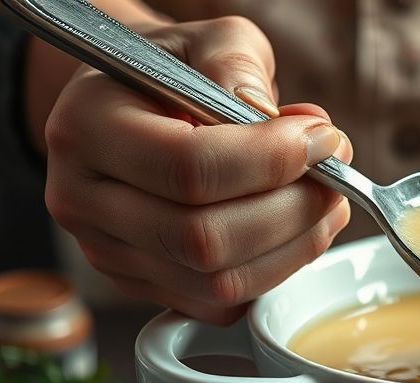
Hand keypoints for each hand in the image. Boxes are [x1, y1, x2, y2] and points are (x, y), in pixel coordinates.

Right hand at [43, 16, 352, 323]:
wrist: (133, 103)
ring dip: (293, 249)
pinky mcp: (139, 286)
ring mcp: (106, 252)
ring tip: (326, 204)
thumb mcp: (208, 40)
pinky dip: (270, 275)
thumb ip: (240, 67)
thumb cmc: (176, 69)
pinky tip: (291, 232)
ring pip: (217, 282)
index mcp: (86, 128)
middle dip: (293, 212)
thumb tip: (279, 123)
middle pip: (203, 239)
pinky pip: (217, 304)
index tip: (323, 140)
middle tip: (335, 179)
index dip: (272, 162)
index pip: (189, 168)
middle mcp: (83, 199)